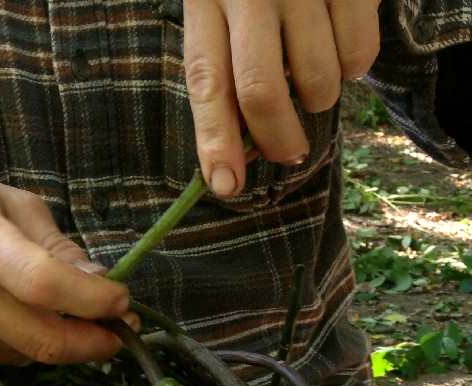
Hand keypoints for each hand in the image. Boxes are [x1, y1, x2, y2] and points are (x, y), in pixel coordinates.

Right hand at [0, 173, 133, 364]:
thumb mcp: (15, 205)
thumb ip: (60, 248)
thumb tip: (103, 284)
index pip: (42, 283)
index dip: (91, 300)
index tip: (122, 300)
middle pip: (43, 338)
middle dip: (95, 342)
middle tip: (122, 329)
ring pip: (33, 353)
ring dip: (73, 344)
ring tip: (89, 320)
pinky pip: (14, 356)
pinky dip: (40, 344)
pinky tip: (42, 321)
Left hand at [183, 0, 380, 194]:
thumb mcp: (222, 12)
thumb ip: (225, 74)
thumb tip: (237, 156)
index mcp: (206, 2)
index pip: (207, 84)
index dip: (215, 142)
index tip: (227, 186)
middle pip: (260, 91)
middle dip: (278, 139)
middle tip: (290, 155)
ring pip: (315, 79)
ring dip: (320, 100)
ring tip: (314, 82)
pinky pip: (358, 54)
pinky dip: (354, 69)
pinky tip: (340, 51)